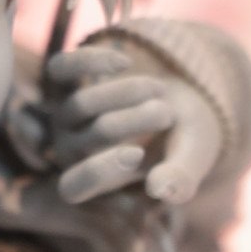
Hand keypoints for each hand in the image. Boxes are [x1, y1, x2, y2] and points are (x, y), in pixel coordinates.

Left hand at [44, 44, 223, 207]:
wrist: (183, 87)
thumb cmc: (183, 135)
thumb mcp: (191, 159)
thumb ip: (179, 180)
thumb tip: (160, 189)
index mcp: (94, 180)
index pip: (72, 187)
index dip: (97, 172)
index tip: (137, 154)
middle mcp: (71, 149)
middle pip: (86, 142)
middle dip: (131, 124)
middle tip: (167, 114)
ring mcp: (64, 113)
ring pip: (80, 105)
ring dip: (127, 93)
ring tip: (160, 90)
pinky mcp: (61, 76)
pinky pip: (60, 68)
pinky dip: (92, 62)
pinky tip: (124, 63)